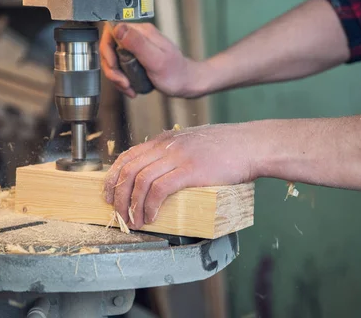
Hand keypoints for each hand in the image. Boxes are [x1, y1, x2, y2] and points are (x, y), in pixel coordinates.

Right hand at [99, 22, 204, 97]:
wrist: (188, 83)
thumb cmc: (176, 74)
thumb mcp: (156, 60)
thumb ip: (137, 43)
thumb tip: (118, 28)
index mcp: (142, 32)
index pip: (111, 31)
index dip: (107, 50)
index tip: (115, 66)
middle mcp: (138, 37)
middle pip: (110, 47)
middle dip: (112, 68)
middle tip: (123, 82)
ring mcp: (137, 48)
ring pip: (114, 59)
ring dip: (117, 77)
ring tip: (129, 88)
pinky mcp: (137, 59)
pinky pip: (121, 67)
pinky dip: (122, 80)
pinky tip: (131, 88)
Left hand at [103, 123, 257, 229]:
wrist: (252, 145)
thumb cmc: (228, 148)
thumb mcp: (194, 144)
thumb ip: (177, 154)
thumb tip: (165, 175)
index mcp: (166, 140)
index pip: (128, 156)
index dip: (113, 177)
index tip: (108, 194)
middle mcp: (167, 146)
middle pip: (129, 170)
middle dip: (118, 196)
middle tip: (118, 214)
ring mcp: (178, 157)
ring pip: (140, 181)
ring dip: (132, 205)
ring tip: (135, 222)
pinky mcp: (191, 170)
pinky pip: (160, 189)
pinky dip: (150, 205)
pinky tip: (151, 216)